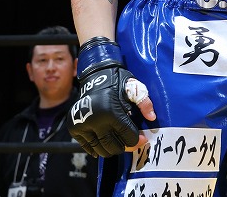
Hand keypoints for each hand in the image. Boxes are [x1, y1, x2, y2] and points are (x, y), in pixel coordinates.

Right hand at [68, 37, 155, 156]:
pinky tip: (104, 142)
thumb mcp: (134, 88)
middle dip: (124, 146)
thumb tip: (152, 118)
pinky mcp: (74, 128)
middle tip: (129, 141)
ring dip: (111, 149)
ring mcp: (83, 126)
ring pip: (100, 150)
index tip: (141, 139)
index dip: (137, 140)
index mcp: (111, 112)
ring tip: (117, 141)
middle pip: (113, 147)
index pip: (128, 137)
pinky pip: (87, 147)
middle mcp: (95, 121)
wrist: (95, 76)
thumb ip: (145, 102)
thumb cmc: (117, 82)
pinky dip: (96, 148)